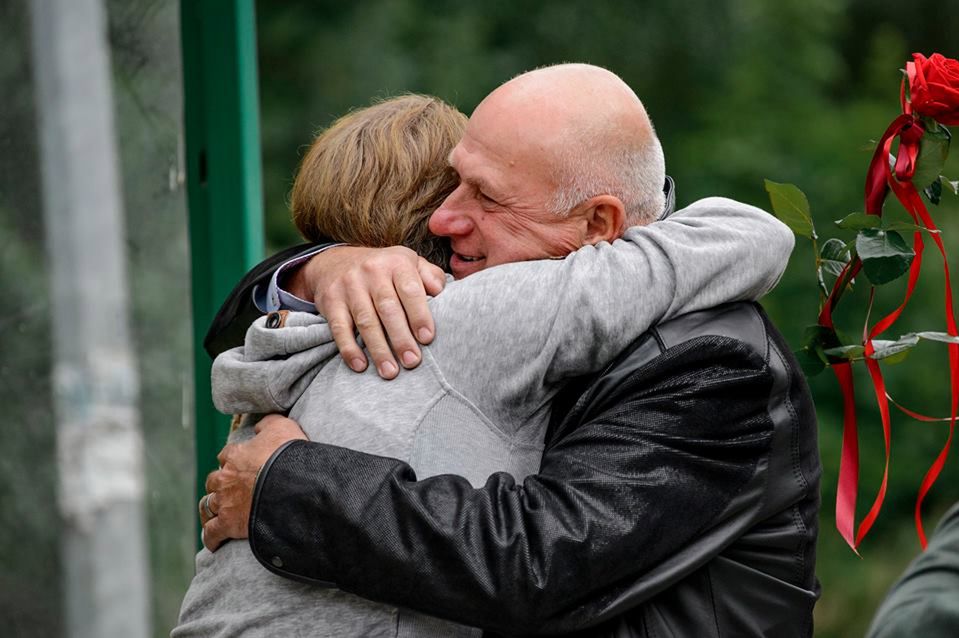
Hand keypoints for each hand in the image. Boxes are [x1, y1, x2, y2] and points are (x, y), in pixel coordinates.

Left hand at [201, 415, 306, 551]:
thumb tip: (259, 427)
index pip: (226, 456)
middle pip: (213, 481)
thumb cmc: (288, 456)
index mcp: (235, 455)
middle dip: (220, 485)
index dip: (232, 461)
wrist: (292, 486)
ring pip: (207, 506)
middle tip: (231, 490)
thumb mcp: (283, 428)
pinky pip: (212, 533)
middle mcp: (224, 478)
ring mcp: (224, 502)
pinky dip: (211, 538)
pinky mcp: (228, 524)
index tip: (240, 466)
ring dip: (212, 509)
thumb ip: (268, 423)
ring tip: (218, 514)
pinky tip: (214, 542)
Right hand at [295, 246, 445, 378]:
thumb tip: (441, 293)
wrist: (336, 261)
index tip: (427, 338)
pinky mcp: (331, 301)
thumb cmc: (384, 269)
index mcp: (396, 263)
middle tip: (412, 362)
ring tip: (390, 372)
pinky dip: (349, 349)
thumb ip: (430, 276)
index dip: (419, 315)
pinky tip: (360, 365)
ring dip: (378, 350)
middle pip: (388, 309)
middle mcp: (372, 271)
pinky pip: (340, 328)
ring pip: (366, 321)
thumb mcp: (408, 262)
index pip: (410, 290)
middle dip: (401, 338)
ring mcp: (349, 286)